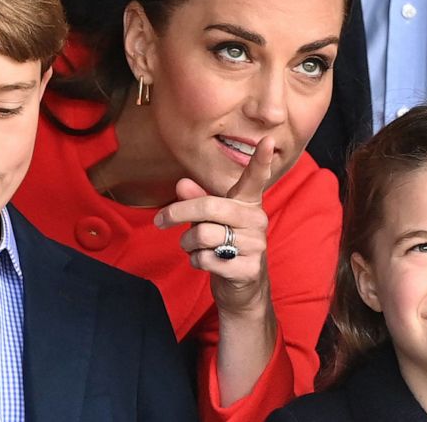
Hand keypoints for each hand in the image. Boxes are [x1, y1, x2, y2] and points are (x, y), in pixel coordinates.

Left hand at [154, 137, 274, 315]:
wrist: (242, 287)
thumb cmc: (224, 244)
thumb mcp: (209, 220)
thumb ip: (197, 201)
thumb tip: (181, 184)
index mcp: (248, 203)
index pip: (255, 178)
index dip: (260, 160)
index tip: (267, 139)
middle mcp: (256, 220)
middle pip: (208, 206)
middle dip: (177, 213)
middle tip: (159, 220)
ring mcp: (256, 245)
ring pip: (203, 235)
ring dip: (187, 243)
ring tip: (193, 247)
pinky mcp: (248, 269)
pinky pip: (206, 259)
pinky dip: (195, 261)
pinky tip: (204, 262)